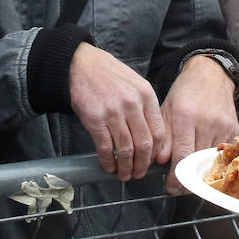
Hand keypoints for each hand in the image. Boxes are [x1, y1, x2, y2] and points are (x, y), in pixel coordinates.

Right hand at [68, 43, 168, 181]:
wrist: (81, 64)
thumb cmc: (109, 75)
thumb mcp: (135, 83)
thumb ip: (145, 106)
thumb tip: (152, 136)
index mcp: (146, 95)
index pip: (158, 132)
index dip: (156, 152)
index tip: (152, 162)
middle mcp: (132, 104)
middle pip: (144, 144)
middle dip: (142, 164)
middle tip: (139, 174)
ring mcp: (113, 112)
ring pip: (126, 149)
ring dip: (125, 166)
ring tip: (124, 175)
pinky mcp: (95, 119)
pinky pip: (105, 147)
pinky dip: (108, 161)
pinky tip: (109, 166)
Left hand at [159, 55, 238, 194]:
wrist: (211, 74)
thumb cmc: (185, 92)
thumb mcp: (166, 110)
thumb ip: (163, 137)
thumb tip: (161, 162)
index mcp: (185, 116)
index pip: (182, 155)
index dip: (176, 177)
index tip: (170, 188)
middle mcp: (206, 122)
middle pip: (197, 161)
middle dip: (187, 179)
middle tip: (178, 187)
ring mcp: (222, 126)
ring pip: (211, 159)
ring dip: (200, 171)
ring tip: (190, 176)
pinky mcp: (234, 128)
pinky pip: (223, 152)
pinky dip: (213, 159)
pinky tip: (204, 161)